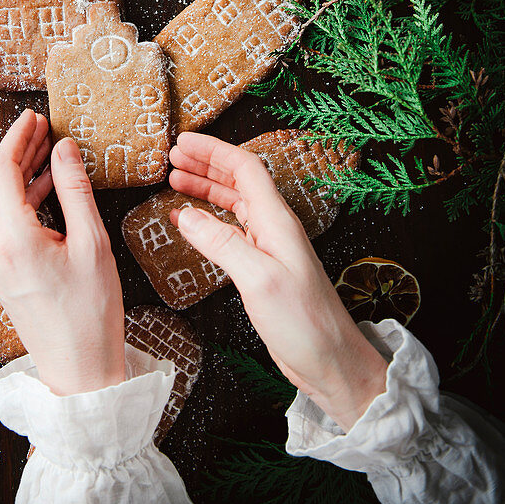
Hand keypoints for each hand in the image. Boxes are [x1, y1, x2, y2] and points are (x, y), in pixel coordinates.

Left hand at [0, 110, 125, 395]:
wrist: (78, 372)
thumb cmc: (91, 313)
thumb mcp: (92, 244)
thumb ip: (76, 191)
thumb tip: (64, 149)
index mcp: (12, 240)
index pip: (3, 171)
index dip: (18, 138)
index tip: (35, 116)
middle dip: (19, 151)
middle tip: (44, 126)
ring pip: (0, 203)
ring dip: (21, 174)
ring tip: (48, 150)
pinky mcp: (2, 273)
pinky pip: (5, 224)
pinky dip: (23, 200)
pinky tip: (45, 187)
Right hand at [169, 133, 387, 430]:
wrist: (331, 361)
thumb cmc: (304, 323)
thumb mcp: (259, 280)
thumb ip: (222, 244)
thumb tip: (184, 215)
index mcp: (277, 222)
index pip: (245, 169)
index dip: (214, 151)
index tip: (183, 142)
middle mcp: (275, 228)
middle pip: (239, 180)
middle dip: (206, 163)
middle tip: (173, 156)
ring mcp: (270, 248)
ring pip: (235, 203)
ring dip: (206, 187)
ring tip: (176, 179)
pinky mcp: (264, 269)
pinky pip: (233, 230)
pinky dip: (209, 219)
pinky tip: (190, 223)